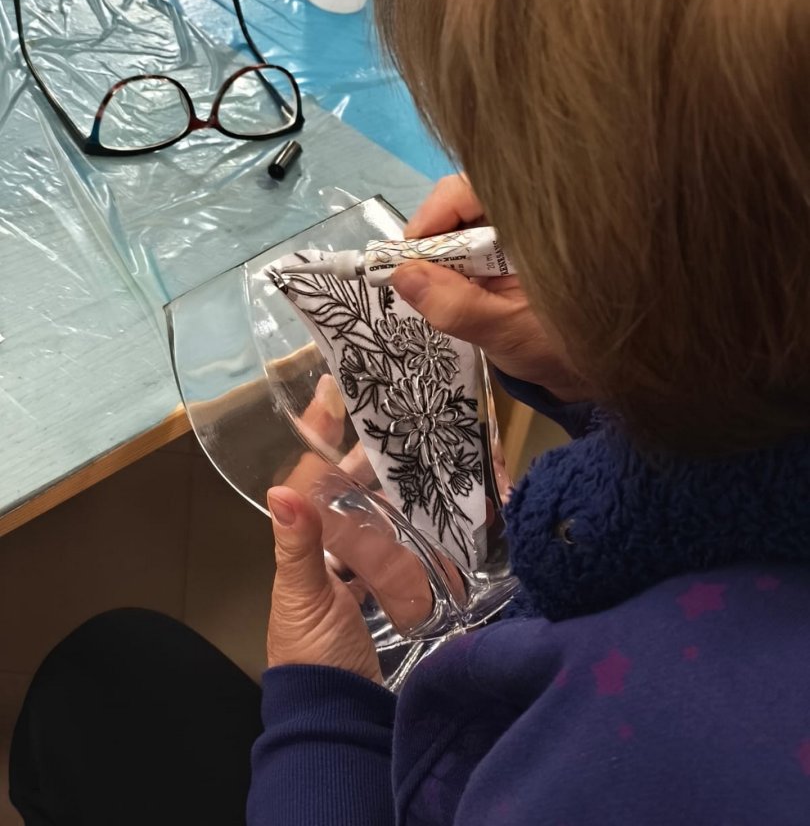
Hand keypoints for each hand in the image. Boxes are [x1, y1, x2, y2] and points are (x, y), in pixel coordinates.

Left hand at [265, 377, 437, 678]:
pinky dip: (408, 535)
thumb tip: (279, 491)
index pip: (311, 475)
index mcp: (302, 541)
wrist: (337, 713)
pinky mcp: (378, 591)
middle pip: (349, 490)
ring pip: (374, 517)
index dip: (317, 433)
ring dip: (394, 491)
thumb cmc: (313, 652)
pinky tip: (433, 516)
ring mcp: (353, 569)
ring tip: (427, 456)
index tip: (332, 387)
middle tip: (404, 419)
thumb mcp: (304, 598)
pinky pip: (393, 552)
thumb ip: (296, 547)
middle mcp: (326, 547)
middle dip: (371, 456)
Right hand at [394, 175, 587, 401]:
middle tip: (413, 271)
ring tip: (431, 281)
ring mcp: (521, 226)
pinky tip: (452, 282)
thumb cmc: (558, 348)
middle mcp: (532, 214)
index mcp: (542, 222)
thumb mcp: (505, 331)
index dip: (439, 210)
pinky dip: (453, 258)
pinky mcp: (511, 242)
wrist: (585, 368)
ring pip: (464, 218)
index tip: (411, 251)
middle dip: (435, 233)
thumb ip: (456, 305)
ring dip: (442, 249)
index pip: (478, 188)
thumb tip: (404, 274)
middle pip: (466, 198)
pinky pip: (471, 235)